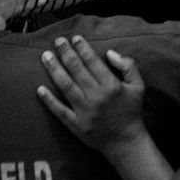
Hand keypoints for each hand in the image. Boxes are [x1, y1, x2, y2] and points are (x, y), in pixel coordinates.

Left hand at [36, 35, 148, 155]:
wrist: (125, 142)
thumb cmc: (131, 111)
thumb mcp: (139, 86)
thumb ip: (128, 66)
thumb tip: (109, 53)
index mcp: (111, 86)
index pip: (93, 62)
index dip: (82, 48)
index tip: (74, 38)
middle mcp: (96, 96)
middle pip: (77, 70)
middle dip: (66, 53)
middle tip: (58, 41)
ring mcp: (84, 111)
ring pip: (65, 86)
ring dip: (54, 70)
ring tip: (45, 56)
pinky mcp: (75, 124)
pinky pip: (59, 110)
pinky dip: (48, 100)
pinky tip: (39, 89)